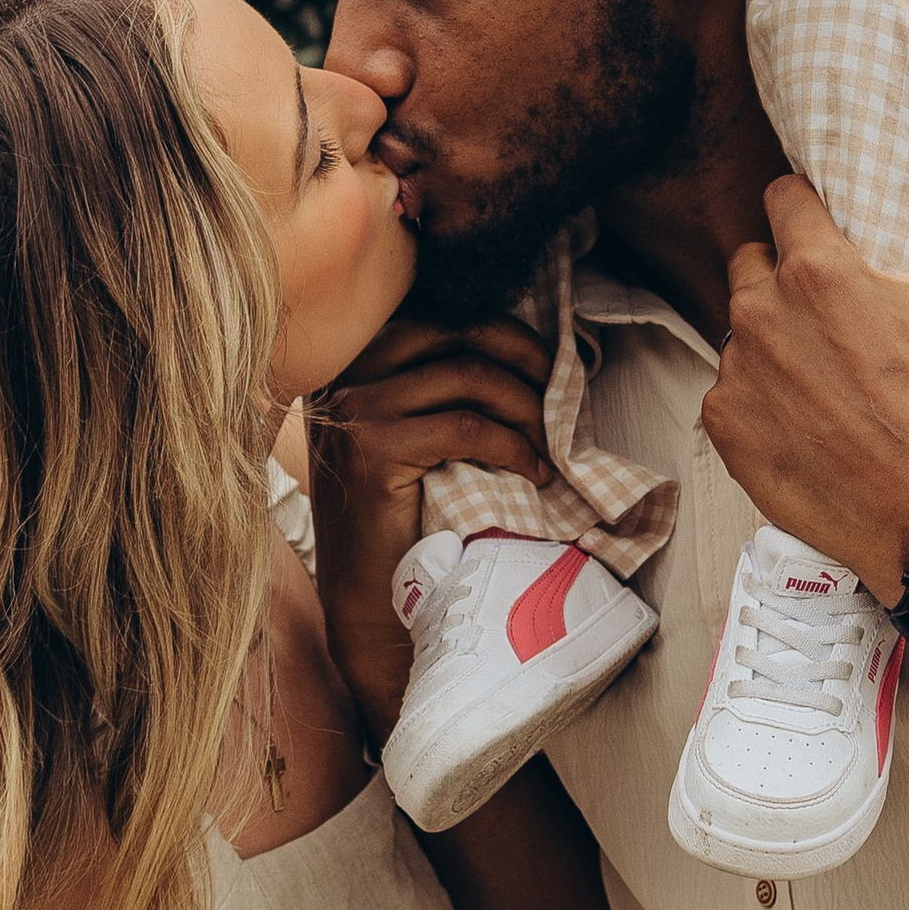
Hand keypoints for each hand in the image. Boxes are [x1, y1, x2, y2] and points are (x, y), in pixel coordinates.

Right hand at [305, 312, 556, 728]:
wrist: (368, 595)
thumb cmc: (403, 516)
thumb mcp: (414, 434)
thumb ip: (439, 387)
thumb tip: (527, 349)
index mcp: (353, 361)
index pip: (438, 314)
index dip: (504, 330)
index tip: (548, 361)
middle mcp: (346, 375)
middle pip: (455, 330)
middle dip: (523, 353)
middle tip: (562, 391)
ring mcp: (355, 409)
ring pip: (467, 376)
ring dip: (526, 407)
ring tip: (550, 444)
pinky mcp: (374, 449)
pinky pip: (467, 427)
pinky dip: (514, 446)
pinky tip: (534, 472)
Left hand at [703, 127, 908, 605]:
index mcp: (815, 270)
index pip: (781, 199)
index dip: (804, 209)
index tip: (825, 230)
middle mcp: (762, 313)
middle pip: (752, 262)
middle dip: (783, 275)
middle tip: (832, 312)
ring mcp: (738, 373)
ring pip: (740, 329)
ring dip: (771, 338)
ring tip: (823, 372)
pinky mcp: (725, 427)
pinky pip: (729, 390)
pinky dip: (758, 397)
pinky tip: (804, 417)